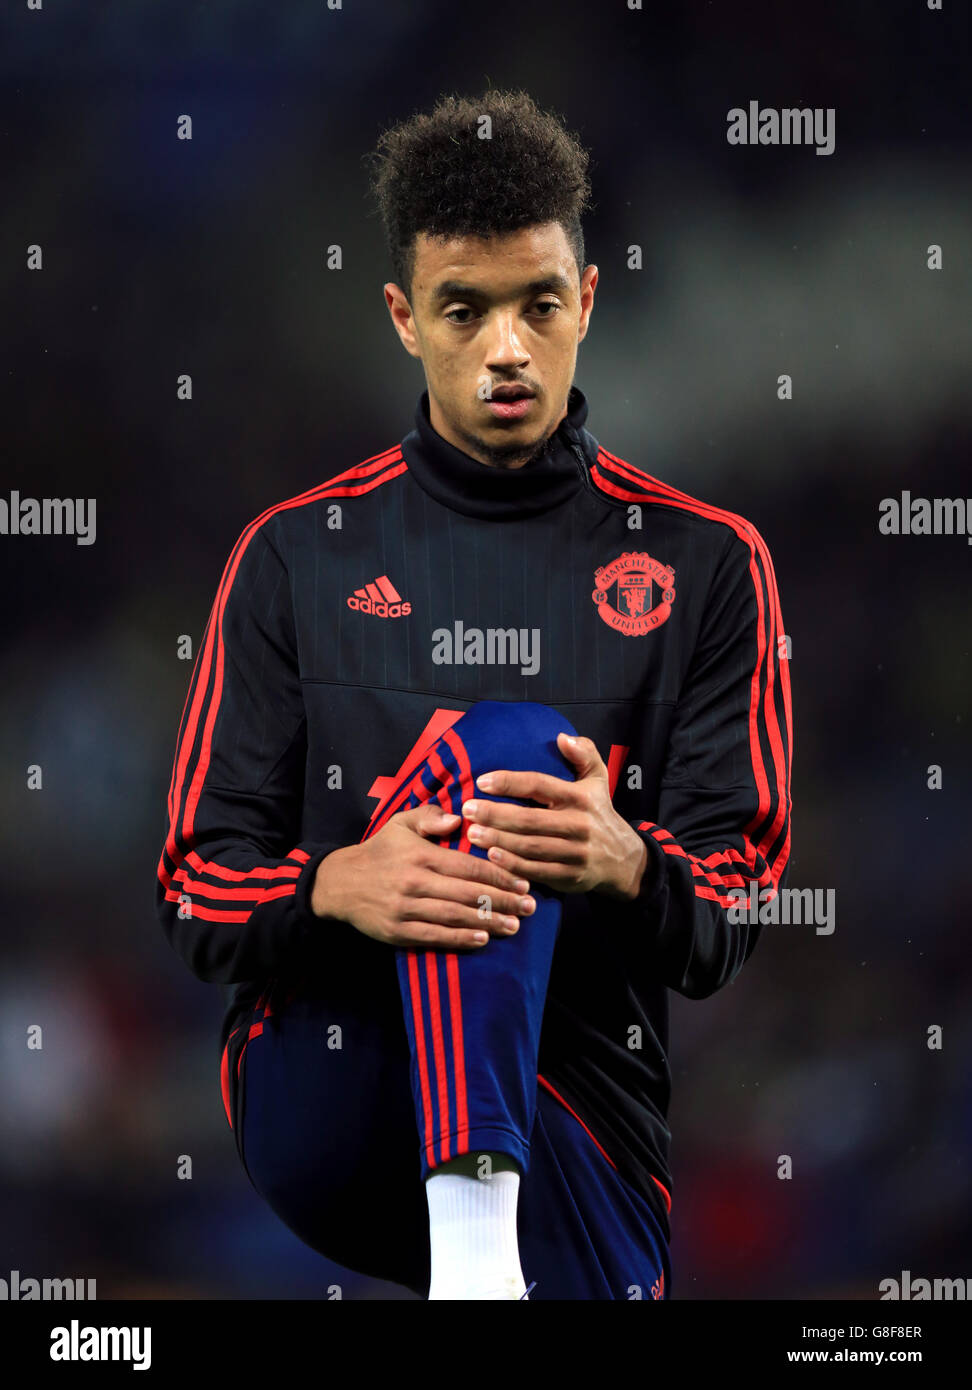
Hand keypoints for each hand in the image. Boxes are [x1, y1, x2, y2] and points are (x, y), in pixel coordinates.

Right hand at [310, 804, 536, 948]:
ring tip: (515, 925)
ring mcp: (406, 909)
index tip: (523, 881)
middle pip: (468, 893)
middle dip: (503, 900)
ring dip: (488, 922)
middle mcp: (415, 882)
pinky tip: (482, 939)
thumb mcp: (399, 824)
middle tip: (530, 906)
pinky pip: (434, 936)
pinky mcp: (397, 931)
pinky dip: (460, 939)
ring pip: (455, 916)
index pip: (468, 866)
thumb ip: (429, 816)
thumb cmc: (377, 851)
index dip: (499, 875)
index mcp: (420, 854)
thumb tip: (459, 818)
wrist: (338, 884)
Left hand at [460, 732, 648, 899]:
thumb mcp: (598, 778)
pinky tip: (491, 858)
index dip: (509, 782)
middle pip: (530, 819)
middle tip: (467, 809)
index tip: (482, 781)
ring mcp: (575, 853)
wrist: (623, 859)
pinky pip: (536, 871)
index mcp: (580, 797)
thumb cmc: (598, 812)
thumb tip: (562, 737)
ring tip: (472, 833)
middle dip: (495, 814)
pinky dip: (512, 866)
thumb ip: (584, 752)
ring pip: (530, 846)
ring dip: (498, 840)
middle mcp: (579, 824)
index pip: (539, 785)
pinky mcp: (570, 876)